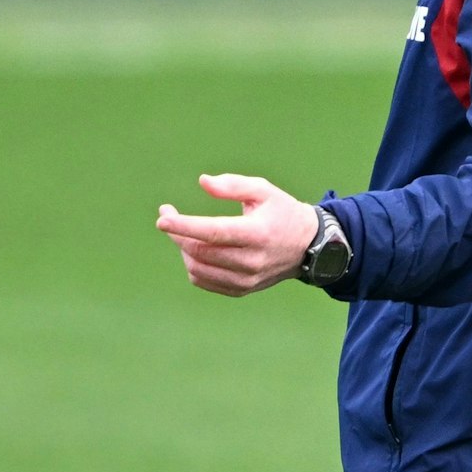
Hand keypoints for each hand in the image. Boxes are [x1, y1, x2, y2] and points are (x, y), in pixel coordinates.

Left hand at [155, 173, 318, 296]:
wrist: (309, 246)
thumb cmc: (282, 212)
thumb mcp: (263, 190)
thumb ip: (233, 184)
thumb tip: (203, 182)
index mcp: (258, 233)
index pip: (214, 232)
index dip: (185, 226)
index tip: (163, 219)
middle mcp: (253, 260)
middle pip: (200, 251)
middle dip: (177, 233)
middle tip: (167, 216)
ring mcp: (247, 279)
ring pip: (197, 268)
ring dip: (183, 249)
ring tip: (184, 232)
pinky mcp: (242, 289)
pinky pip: (203, 281)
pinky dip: (192, 265)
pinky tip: (195, 249)